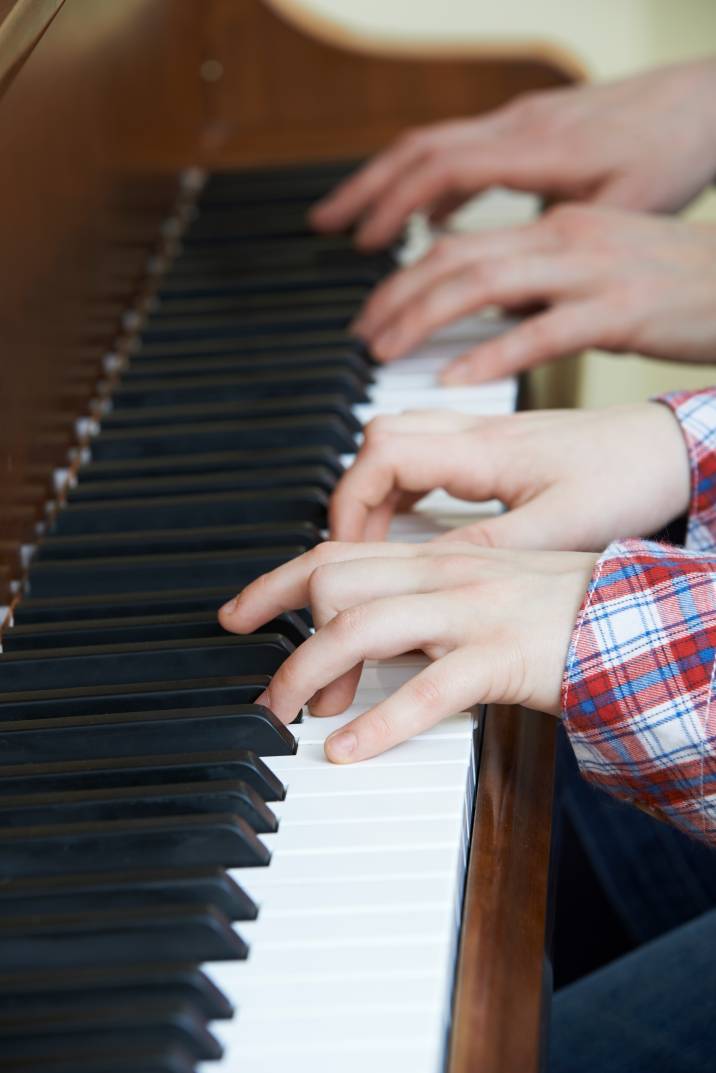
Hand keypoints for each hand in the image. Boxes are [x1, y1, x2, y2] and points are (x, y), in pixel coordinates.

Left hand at [219, 542, 597, 761]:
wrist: (635, 619)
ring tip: (291, 718)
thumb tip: (362, 627)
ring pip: (362, 629)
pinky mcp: (503, 658)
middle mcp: (445, 575)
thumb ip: (422, 599)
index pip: (334, 553)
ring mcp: (472, 613)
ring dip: (309, 676)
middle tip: (277, 695)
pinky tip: (349, 752)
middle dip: (285, 640)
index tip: (234, 615)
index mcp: (437, 558)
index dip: (272, 583)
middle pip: (332, 583)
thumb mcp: (480, 587)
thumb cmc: (557, 609)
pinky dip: (379, 725)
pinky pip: (428, 691)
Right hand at [311, 59, 715, 248]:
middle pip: (418, 149)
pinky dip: (430, 184)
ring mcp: (521, 121)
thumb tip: (510, 314)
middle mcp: (519, 127)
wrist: (704, 100)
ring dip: (387, 182)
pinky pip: (462, 150)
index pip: (442, 168)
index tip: (361, 244)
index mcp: (538, 149)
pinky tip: (426, 217)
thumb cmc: (673, 155)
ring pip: (433, 144)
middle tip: (324, 226)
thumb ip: (560, 262)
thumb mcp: (622, 218)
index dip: (394, 205)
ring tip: (353, 223)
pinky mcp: (530, 127)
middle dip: (365, 189)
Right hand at [329, 404, 690, 550]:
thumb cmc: (628, 478)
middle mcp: (476, 434)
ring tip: (377, 542)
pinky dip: (405, 485)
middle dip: (353, 495)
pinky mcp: (497, 446)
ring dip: (377, 489)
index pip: (382, 455)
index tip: (344, 550)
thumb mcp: (558, 528)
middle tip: (355, 549)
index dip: (349, 502)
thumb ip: (485, 549)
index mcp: (484, 451)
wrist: (670, 450)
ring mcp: (484, 436)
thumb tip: (420, 573)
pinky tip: (416, 520)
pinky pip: (427, 452)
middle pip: (378, 440)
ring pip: (399, 441)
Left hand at [349, 207, 715, 382]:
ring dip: (424, 319)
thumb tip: (495, 309)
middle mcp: (563, 240)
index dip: (407, 278)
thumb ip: (543, 283)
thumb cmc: (676, 285)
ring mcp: (589, 272)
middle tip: (364, 338)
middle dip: (398, 297)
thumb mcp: (599, 267)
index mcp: (555, 230)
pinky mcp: (616, 312)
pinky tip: (454, 377)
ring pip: (483, 285)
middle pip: (456, 258)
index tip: (376, 314)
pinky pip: (540, 333)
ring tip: (386, 353)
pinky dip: (489, 355)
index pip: (461, 244)